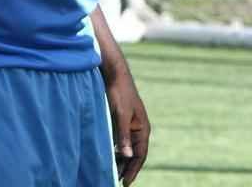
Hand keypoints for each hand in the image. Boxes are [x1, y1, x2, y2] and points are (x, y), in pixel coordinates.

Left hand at [104, 68, 150, 184]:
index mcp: (143, 128)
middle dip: (127, 168)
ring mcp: (131, 126)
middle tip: (117, 182)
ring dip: (121, 161)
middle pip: (135, 154)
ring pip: (128, 148)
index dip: (133, 170)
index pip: (140, 155)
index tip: (125, 183)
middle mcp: (139, 129)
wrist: (115, 75)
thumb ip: (123, 137)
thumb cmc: (119, 94)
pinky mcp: (122, 122)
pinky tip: (109, 157)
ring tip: (112, 173)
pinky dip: (117, 151)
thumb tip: (128, 156)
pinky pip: (121, 141)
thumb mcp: (120, 116)